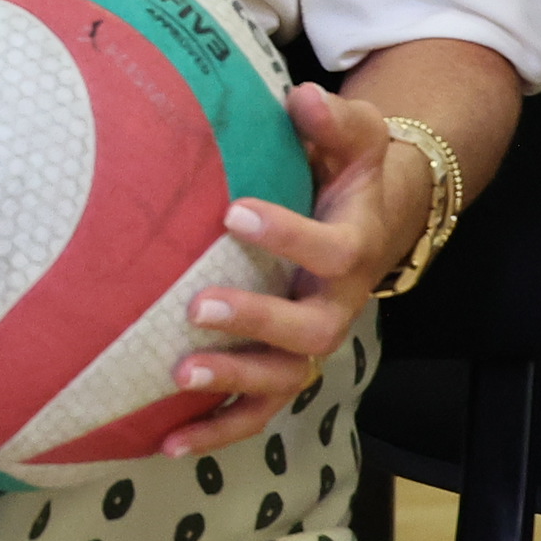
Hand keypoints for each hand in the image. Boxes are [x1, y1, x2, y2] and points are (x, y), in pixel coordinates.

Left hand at [157, 84, 422, 455]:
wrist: (375, 217)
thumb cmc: (352, 172)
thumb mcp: (357, 138)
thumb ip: (332, 121)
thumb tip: (300, 97)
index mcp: (354, 249)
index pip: (333, 253)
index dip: (288, 237)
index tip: (234, 212)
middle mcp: (337, 305)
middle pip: (310, 331)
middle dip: (255, 322)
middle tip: (197, 306)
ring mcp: (310, 343)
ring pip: (284, 380)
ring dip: (232, 384)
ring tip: (178, 377)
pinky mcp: (284, 366)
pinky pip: (258, 409)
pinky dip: (217, 430)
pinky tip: (166, 443)